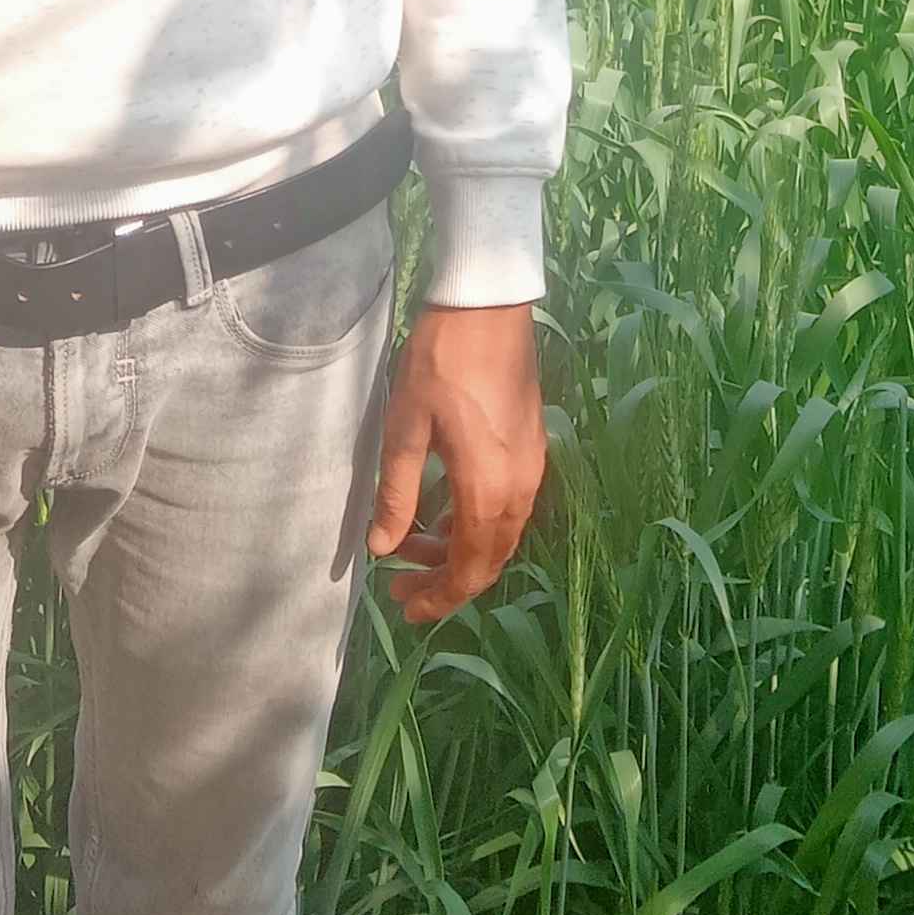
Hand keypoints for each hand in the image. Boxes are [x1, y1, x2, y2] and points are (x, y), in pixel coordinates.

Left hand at [367, 302, 544, 623]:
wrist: (488, 306)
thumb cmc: (440, 362)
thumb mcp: (405, 428)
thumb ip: (397, 494)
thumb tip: (382, 550)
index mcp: (488, 490)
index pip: (469, 569)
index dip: (439, 598)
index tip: (406, 608)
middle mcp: (519, 488)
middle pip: (489, 559)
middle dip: (446, 580)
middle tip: (400, 582)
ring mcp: (531, 467)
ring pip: (500, 535)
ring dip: (460, 550)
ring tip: (412, 544)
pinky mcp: (531, 448)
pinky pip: (508, 508)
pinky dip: (476, 524)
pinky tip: (444, 512)